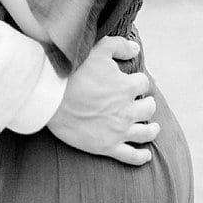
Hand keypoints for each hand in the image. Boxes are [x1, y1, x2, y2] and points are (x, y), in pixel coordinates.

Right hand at [47, 36, 159, 165]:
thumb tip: (137, 49)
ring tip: (153, 128)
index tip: (134, 81)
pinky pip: (132, 156)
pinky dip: (141, 156)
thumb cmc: (73, 70)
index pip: (143, 83)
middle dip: (146, 103)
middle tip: (143, 103)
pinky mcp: (107, 146)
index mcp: (127, 87)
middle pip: (148, 108)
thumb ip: (120, 46)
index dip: (138, 81)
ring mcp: (119, 130)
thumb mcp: (97, 49)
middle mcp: (128, 110)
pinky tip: (145, 154)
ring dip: (151, 129)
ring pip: (145, 133)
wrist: (49, 96)